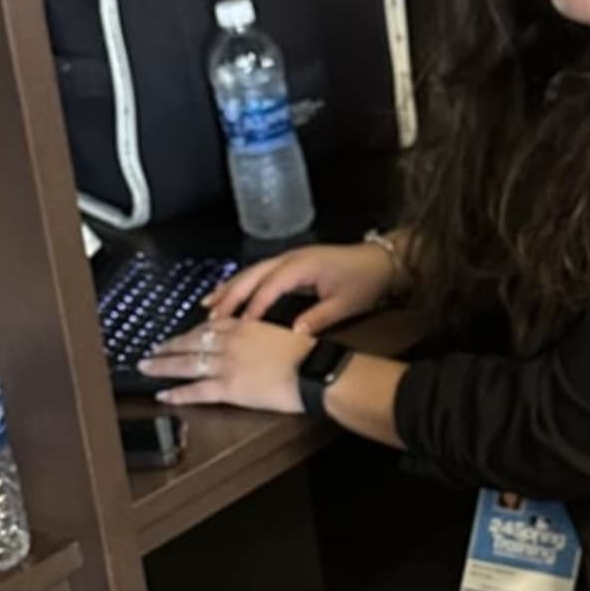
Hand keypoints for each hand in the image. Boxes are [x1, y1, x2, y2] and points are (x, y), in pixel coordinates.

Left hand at [138, 318, 313, 412]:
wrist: (315, 370)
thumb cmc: (308, 354)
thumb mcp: (283, 334)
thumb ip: (263, 335)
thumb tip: (257, 340)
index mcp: (246, 326)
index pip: (208, 327)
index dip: (189, 332)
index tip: (179, 336)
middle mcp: (231, 342)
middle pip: (190, 342)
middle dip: (168, 346)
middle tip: (152, 350)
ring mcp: (228, 364)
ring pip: (186, 363)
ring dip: (163, 365)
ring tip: (147, 367)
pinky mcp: (229, 387)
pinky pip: (196, 390)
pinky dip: (178, 393)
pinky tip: (164, 395)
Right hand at [203, 242, 394, 332]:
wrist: (382, 261)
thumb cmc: (365, 281)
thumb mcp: (345, 304)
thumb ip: (318, 318)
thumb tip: (294, 333)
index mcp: (302, 266)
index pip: (269, 288)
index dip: (252, 308)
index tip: (238, 329)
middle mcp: (291, 258)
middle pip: (252, 276)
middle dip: (229, 297)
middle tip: (210, 320)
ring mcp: (289, 257)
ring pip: (251, 272)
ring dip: (229, 288)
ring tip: (207, 307)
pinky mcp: (291, 262)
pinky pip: (259, 272)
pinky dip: (240, 283)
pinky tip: (228, 294)